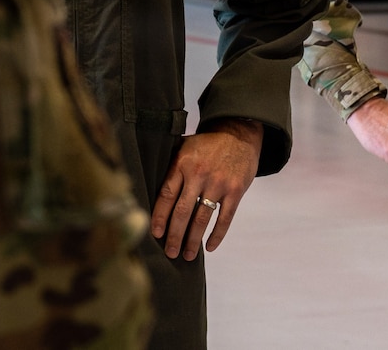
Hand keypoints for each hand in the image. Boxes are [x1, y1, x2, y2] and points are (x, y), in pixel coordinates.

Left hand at [150, 118, 263, 260]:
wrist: (239, 131)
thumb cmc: (207, 143)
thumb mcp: (185, 146)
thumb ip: (171, 166)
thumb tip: (148, 186)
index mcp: (183, 163)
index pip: (166, 194)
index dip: (159, 216)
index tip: (155, 233)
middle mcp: (199, 174)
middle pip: (183, 211)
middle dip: (174, 235)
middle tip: (169, 253)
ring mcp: (219, 183)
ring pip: (202, 218)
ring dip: (194, 240)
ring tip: (187, 255)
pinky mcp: (235, 190)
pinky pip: (225, 218)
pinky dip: (217, 234)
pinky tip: (210, 247)